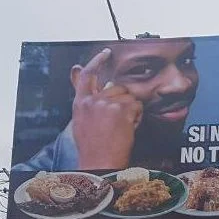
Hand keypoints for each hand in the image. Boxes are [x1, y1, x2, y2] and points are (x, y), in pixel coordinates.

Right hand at [70, 48, 143, 169]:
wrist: (99, 164)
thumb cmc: (92, 148)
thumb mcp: (81, 122)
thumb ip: (85, 100)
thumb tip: (80, 74)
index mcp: (80, 104)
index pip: (87, 75)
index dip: (97, 62)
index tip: (106, 53)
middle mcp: (92, 101)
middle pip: (116, 87)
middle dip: (123, 101)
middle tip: (119, 120)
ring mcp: (106, 105)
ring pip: (129, 97)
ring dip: (131, 110)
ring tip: (122, 126)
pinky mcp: (120, 110)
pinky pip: (137, 106)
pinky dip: (137, 117)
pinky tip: (129, 128)